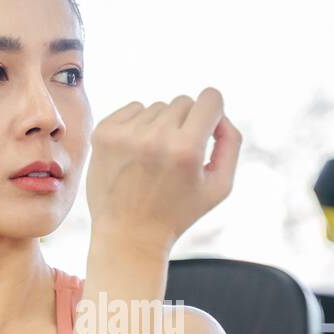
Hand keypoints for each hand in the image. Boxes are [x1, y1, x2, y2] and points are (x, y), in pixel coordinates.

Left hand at [85, 88, 241, 253]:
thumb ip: (230, 143)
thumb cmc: (178, 212)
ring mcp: (126, 134)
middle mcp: (155, 137)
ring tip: (153, 161)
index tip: (206, 129)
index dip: (213, 112)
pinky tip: (135, 155)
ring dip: (160, 127)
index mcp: (187, 149)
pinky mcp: (104, 133)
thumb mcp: (219, 186)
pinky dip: (138, 126)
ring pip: (157, 107)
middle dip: (186, 124)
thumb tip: (219, 114)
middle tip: (177, 158)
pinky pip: (133, 109)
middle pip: (183, 102)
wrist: (128, 236)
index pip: (211, 98)